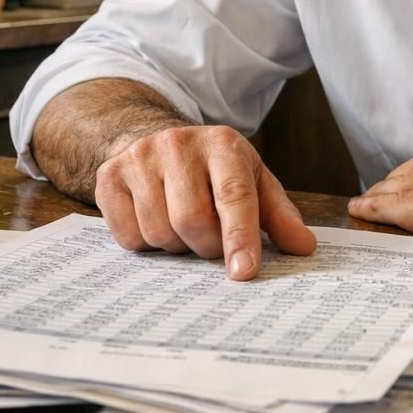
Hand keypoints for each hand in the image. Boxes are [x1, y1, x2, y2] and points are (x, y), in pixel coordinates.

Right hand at [94, 124, 316, 279]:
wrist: (158, 141)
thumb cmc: (215, 171)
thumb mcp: (253, 182)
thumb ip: (279, 216)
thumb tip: (303, 247)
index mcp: (223, 145)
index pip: (234, 196)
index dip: (240, 237)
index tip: (244, 272)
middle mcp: (178, 145)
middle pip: (193, 220)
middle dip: (206, 246)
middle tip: (211, 241)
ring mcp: (139, 158)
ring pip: (159, 231)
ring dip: (176, 246)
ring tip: (183, 227)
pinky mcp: (109, 176)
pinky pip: (128, 236)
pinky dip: (145, 244)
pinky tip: (156, 222)